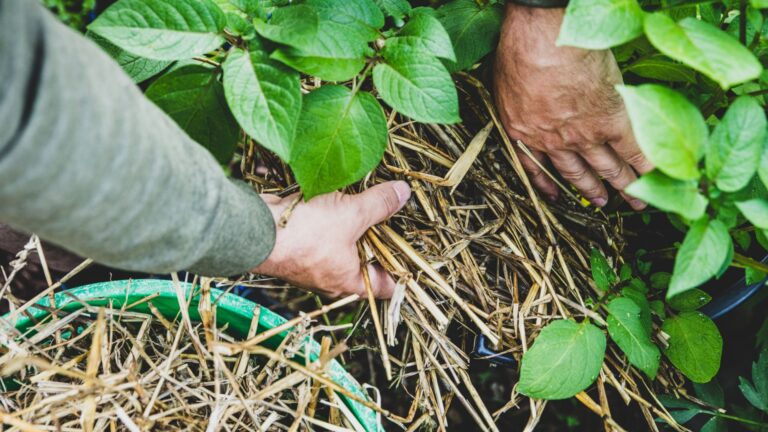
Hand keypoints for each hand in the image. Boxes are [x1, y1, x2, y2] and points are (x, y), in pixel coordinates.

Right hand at [252, 181, 410, 298]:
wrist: (253, 228)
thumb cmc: (304, 233)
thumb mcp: (351, 214)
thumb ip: (380, 205)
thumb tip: (403, 194)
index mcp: (349, 282)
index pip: (387, 286)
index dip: (402, 269)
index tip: (412, 247)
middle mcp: (331, 278)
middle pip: (366, 261)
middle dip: (378, 237)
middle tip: (392, 213)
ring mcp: (312, 263)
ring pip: (343, 245)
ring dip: (353, 224)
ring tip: (367, 200)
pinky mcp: (297, 245)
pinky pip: (323, 233)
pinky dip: (331, 217)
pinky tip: (338, 197)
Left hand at [493, 4, 651, 209]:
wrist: (545, 43)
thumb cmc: (518, 54)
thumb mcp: (502, 85)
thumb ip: (516, 102)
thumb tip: (523, 100)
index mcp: (525, 133)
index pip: (538, 167)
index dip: (549, 184)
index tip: (558, 195)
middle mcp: (556, 142)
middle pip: (577, 172)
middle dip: (592, 189)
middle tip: (605, 203)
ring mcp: (586, 135)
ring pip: (608, 167)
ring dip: (623, 185)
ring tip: (635, 199)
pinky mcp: (613, 121)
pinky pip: (634, 150)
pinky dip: (647, 166)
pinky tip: (658, 177)